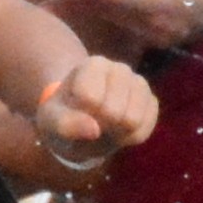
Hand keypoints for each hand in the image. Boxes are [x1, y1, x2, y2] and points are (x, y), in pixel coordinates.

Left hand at [33, 54, 158, 171]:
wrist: (83, 119)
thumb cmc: (64, 115)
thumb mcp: (51, 120)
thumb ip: (65, 123)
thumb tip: (95, 129)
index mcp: (94, 65)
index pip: (91, 99)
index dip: (81, 115)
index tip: (76, 111)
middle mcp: (121, 69)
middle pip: (114, 112)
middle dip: (101, 125)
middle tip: (91, 122)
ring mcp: (139, 84)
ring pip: (133, 120)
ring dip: (116, 133)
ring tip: (105, 126)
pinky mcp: (151, 101)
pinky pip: (146, 128)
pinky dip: (131, 137)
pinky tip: (119, 131)